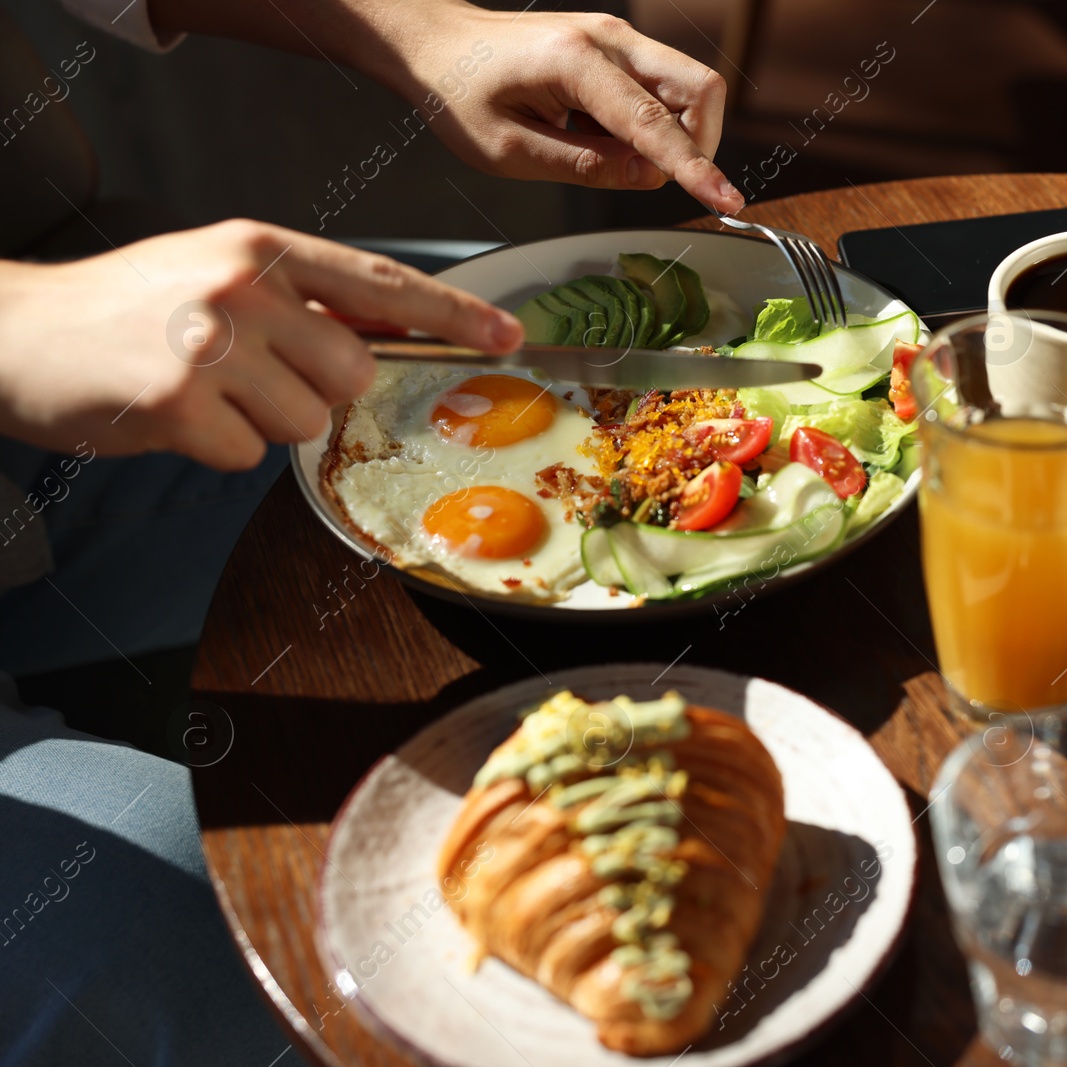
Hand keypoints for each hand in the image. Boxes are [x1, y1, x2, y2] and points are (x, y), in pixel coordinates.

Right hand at [0, 219, 521, 470]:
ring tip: (202, 389)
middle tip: (251, 374)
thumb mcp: (219, 272)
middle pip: (353, 372)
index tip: (510, 335)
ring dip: (261, 421)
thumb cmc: (130, 307)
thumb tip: (385, 337)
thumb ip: (300, 298)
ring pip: (305, 422)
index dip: (454, 313)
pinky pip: (247, 456)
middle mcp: (242, 288)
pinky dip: (215, 448)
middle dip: (315, 389)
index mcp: (260, 248)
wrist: (19, 330)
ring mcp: (210, 345)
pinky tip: (172, 414)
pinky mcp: (178, 404)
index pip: (381, 283)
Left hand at [146, 0, 742, 212]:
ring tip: (610, 154)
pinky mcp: (618, 47)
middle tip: (649, 176)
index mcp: (575, 63)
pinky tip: (603, 136)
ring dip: (676, 134)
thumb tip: (646, 177)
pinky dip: (655, 123)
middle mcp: (608, 39)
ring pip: (691, 88)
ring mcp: (618, 38)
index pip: (655, 123)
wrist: (436, 41)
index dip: (693, 168)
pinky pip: (665, 88)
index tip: (726, 201)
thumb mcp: (507, 149)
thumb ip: (582, 166)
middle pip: (700, 89)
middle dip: (697, 144)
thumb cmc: (460, 92)